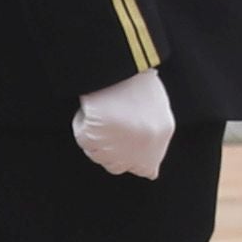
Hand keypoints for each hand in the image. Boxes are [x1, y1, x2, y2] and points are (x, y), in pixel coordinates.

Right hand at [72, 68, 177, 182]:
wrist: (122, 68)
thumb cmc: (139, 84)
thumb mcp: (157, 114)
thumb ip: (153, 140)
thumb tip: (151, 173)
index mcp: (159, 140)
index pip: (146, 170)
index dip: (134, 161)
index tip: (124, 148)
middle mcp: (139, 150)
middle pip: (117, 166)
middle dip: (111, 150)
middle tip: (110, 124)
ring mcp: (116, 147)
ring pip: (98, 154)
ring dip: (97, 138)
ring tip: (104, 111)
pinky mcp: (94, 139)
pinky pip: (83, 138)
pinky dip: (82, 123)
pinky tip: (93, 107)